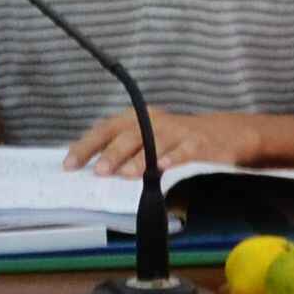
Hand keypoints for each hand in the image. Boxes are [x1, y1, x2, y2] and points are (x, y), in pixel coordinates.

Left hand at [62, 109, 268, 177]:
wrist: (224, 133)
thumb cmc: (177, 138)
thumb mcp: (147, 136)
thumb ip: (120, 147)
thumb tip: (87, 163)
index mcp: (136, 119)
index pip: (105, 129)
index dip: (86, 146)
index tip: (69, 164)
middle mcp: (154, 122)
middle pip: (128, 135)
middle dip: (111, 153)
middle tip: (98, 171)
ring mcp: (177, 132)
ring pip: (154, 143)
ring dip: (138, 159)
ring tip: (125, 174)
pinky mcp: (198, 144)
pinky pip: (184, 151)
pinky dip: (172, 158)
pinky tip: (162, 168)